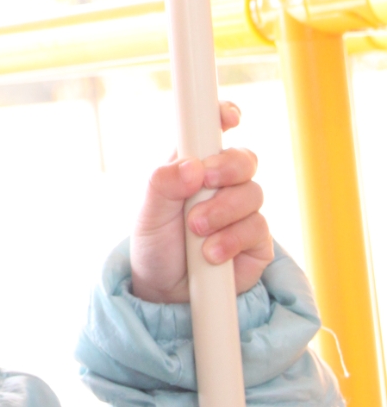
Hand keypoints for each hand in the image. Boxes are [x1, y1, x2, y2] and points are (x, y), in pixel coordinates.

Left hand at [129, 102, 273, 303]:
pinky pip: (258, 229)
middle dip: (227, 167)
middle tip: (204, 183)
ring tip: (196, 231)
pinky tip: (211, 253)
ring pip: (253, 193)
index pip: (215, 131)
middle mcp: (222, 183)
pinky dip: (232, 240)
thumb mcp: (148, 213)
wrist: (164, 291)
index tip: (227, 116)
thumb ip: (164, 183)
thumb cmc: (156, 243)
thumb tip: (192, 166)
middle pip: (244, 159)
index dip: (225, 115)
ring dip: (223, 211)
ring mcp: (242, 211)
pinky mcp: (256, 241)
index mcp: (194, 165)